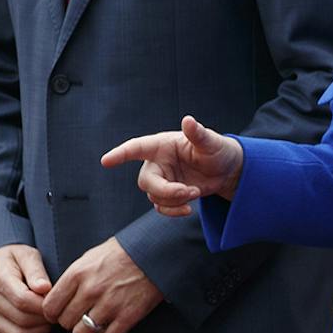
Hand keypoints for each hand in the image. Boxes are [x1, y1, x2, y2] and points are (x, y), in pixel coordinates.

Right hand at [0, 244, 51, 332]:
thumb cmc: (14, 259)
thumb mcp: (27, 254)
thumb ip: (36, 270)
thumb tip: (44, 288)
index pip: (23, 300)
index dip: (44, 305)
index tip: (56, 301)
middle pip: (21, 319)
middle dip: (44, 319)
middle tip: (56, 312)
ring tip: (48, 321)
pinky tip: (37, 331)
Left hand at [43, 237, 163, 332]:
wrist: (153, 251)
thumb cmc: (121, 252)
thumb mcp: (90, 257)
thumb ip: (73, 278)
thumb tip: (58, 298)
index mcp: (77, 274)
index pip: (50, 306)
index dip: (53, 313)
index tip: (61, 313)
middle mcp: (90, 290)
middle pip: (65, 322)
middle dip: (71, 321)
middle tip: (81, 316)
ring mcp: (109, 304)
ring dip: (87, 331)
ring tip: (95, 322)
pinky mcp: (128, 316)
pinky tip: (111, 327)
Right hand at [101, 116, 244, 214]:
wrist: (226, 170)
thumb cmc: (217, 149)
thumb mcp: (211, 142)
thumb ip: (198, 133)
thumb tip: (188, 120)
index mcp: (162, 145)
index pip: (137, 147)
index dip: (121, 154)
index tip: (106, 161)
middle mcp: (157, 162)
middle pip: (146, 181)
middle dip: (165, 191)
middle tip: (189, 192)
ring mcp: (162, 179)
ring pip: (154, 197)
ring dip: (174, 200)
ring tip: (196, 192)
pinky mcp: (168, 195)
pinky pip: (161, 207)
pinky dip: (173, 211)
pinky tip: (188, 209)